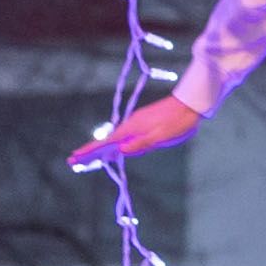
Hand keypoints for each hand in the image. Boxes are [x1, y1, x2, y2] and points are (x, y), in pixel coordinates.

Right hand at [68, 89, 205, 169]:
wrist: (191, 104)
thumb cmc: (178, 122)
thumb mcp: (161, 136)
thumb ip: (142, 144)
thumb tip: (123, 151)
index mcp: (133, 128)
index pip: (106, 143)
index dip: (90, 151)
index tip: (75, 157)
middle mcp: (131, 125)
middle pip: (106, 141)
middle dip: (90, 152)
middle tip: (73, 161)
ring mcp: (137, 124)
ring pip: (115, 140)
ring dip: (101, 150)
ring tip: (87, 160)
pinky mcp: (143, 124)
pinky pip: (124, 137)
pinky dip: (114, 145)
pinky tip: (113, 152)